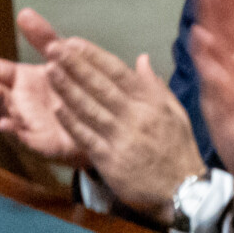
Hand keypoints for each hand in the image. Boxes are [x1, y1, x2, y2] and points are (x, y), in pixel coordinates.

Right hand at [0, 9, 86, 166]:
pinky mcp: (40, 144)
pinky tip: (5, 123)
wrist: (106, 121)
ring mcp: (25, 124)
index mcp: (19, 82)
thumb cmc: (78, 88)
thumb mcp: (63, 60)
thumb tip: (24, 12)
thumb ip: (45, 39)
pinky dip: (10, 132)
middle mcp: (17, 103)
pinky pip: (21, 140)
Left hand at [43, 39, 204, 219]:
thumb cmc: (179, 150)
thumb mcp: (176, 113)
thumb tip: (141, 60)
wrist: (184, 190)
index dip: (94, 56)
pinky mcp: (111, 159)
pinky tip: (56, 108)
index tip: (73, 42)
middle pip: (100, 86)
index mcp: (151, 102)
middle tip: (52, 47)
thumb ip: (155, 86)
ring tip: (49, 70)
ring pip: (90, 108)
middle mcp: (136, 116)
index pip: (118, 72)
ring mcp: (122, 138)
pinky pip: (86, 137)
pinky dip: (71, 122)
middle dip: (75, 65)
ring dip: (68, 89)